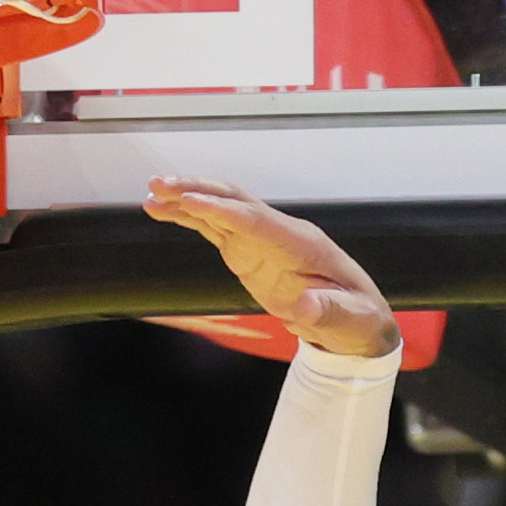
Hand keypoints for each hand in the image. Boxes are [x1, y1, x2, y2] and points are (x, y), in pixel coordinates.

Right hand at [142, 176, 400, 358]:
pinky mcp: (249, 252)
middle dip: (198, 191)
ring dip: (186, 199)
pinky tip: (162, 212)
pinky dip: (188, 218)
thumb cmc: (354, 317)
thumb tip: (304, 307)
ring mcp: (262, 240)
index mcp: (302, 244)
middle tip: (160, 185)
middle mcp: (279, 233)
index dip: (223, 210)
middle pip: (234, 202)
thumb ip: (327, 311)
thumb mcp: (348, 320)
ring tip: (150, 194)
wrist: (354, 320)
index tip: (190, 201)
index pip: (256, 221)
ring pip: (220, 209)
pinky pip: (215, 229)